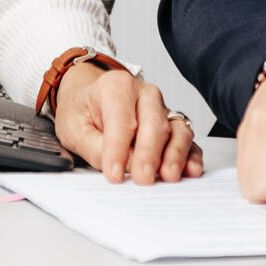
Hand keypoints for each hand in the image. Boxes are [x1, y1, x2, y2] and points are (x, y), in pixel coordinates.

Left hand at [53, 62, 202, 183]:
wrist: (89, 101)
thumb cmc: (82, 111)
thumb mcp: (74, 128)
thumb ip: (96, 147)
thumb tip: (122, 166)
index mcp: (116, 86)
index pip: (122, 119)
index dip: (118, 148)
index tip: (114, 174)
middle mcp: (144, 94)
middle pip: (154, 122)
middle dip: (149, 152)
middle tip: (143, 178)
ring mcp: (161, 109)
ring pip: (177, 128)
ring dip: (175, 153)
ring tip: (168, 176)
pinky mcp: (171, 126)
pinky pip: (186, 139)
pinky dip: (190, 155)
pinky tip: (190, 170)